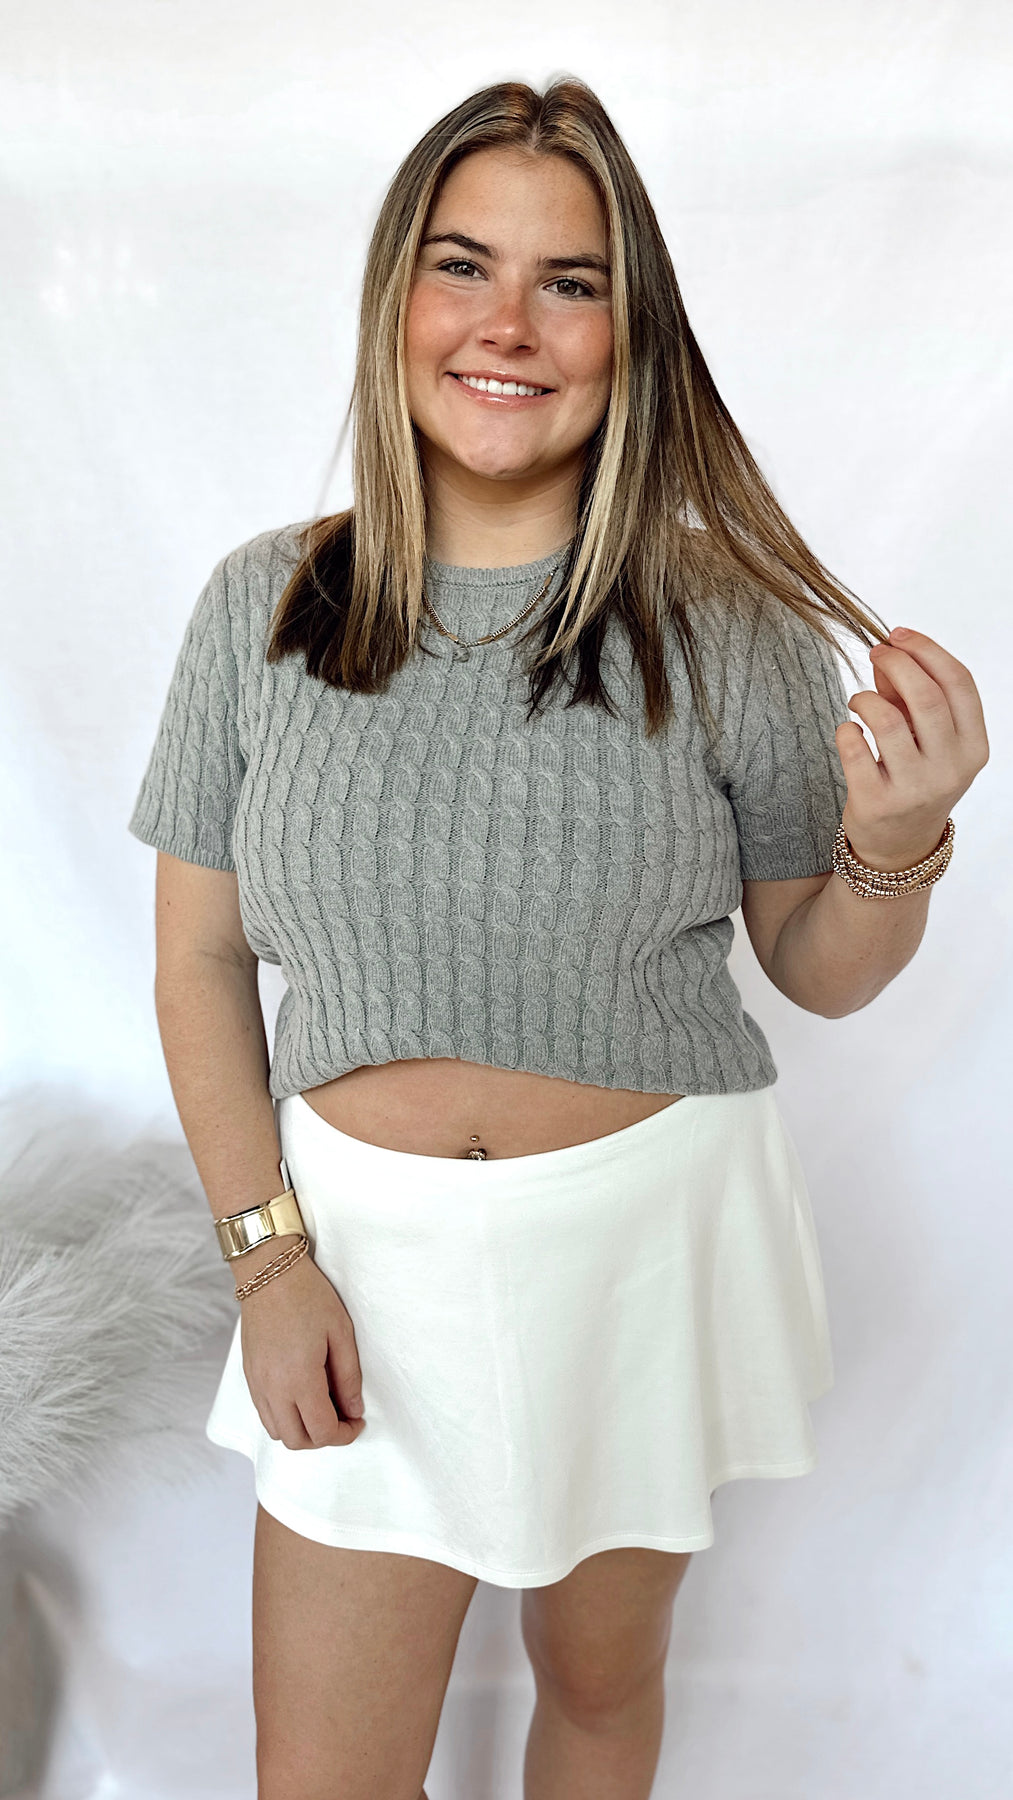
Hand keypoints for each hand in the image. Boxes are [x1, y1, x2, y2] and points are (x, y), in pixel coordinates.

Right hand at [240, 1251, 366, 1448]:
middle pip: (297, 1441)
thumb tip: (354, 1409)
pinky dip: (284, 1417)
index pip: (322, 1431)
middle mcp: (273, 1389)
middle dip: (324, 1438)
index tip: (358, 1421)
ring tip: (323, 1407)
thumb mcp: (341, 1332)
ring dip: (302, 1431)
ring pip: (278, 1432)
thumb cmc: (308, 1296)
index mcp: (299, 1379)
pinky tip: (301, 1396)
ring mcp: (257, 1384)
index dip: (345, 1434)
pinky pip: (265, 1414)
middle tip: (343, 1418)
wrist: (268, 1273)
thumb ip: (348, 1377)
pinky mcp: (249, 1376)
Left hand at [835, 626, 988, 870]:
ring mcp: (915, 789)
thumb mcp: (925, 738)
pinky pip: (855, 748)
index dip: (927, 650)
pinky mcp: (877, 803)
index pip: (959, 683)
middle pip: (926, 696)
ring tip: (858, 701)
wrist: (898, 845)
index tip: (898, 634)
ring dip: (865, 698)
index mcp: (973, 746)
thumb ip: (907, 694)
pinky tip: (848, 731)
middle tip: (875, 653)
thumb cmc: (914, 778)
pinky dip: (846, 730)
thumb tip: (886, 651)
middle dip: (896, 662)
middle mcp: (950, 768)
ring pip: (887, 720)